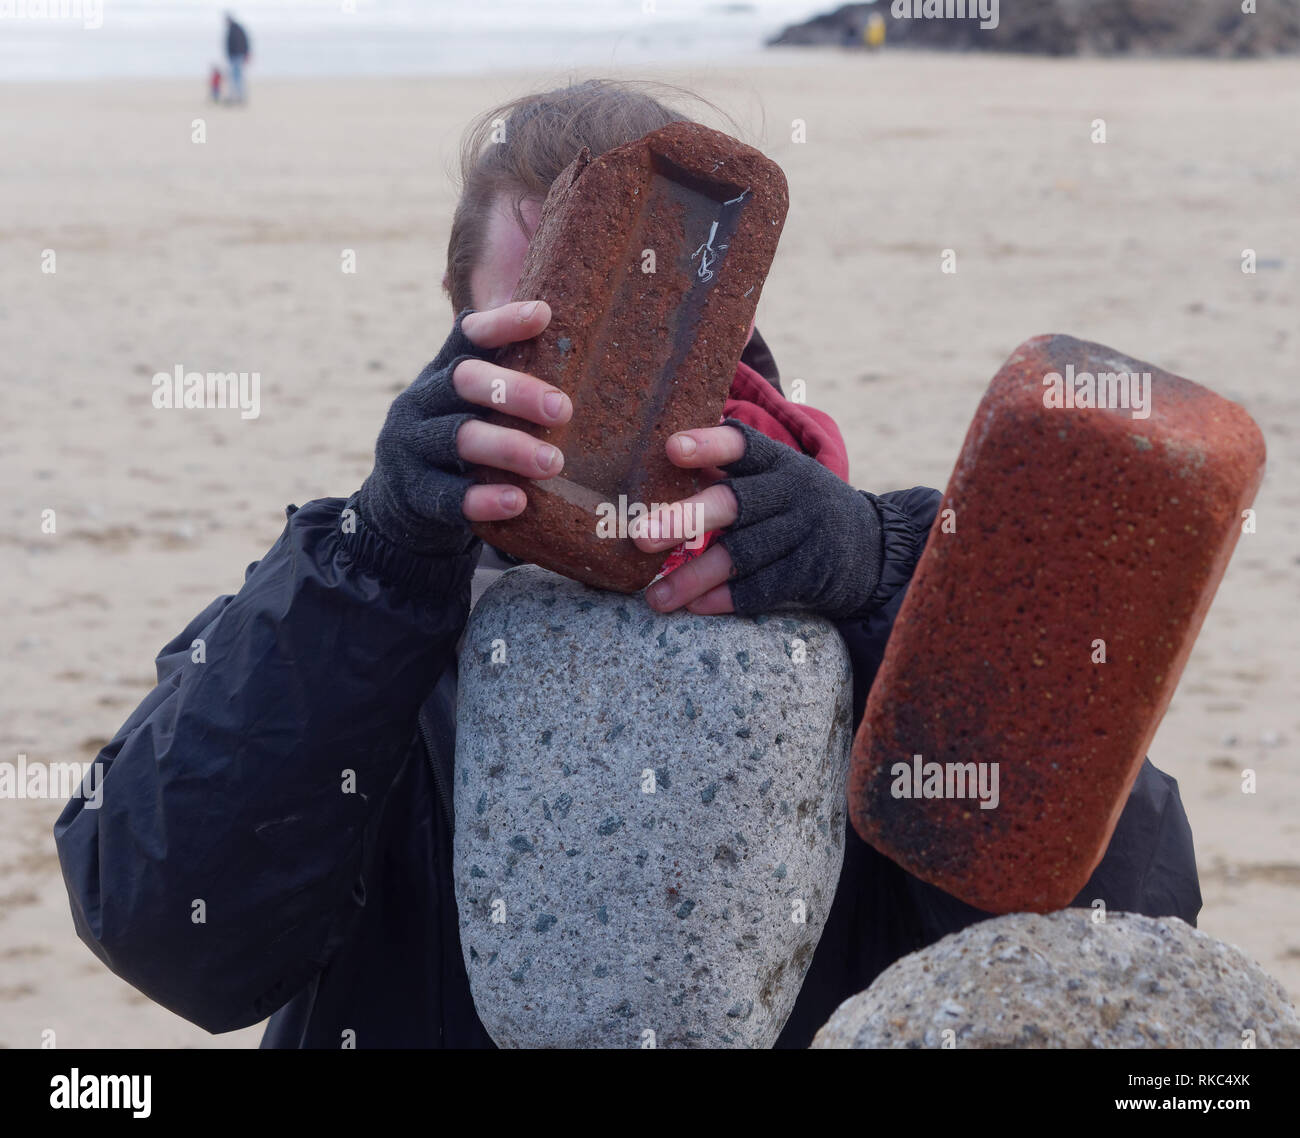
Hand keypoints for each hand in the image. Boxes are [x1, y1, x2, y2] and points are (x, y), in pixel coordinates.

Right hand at [356, 300, 571, 555]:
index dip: (502, 323)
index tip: (543, 314)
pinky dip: (483, 498)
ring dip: (510, 447)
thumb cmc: (458, 443)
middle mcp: (421, 402)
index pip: (468, 336)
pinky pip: (449, 496)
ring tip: (553, 463)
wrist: (400, 505)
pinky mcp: (414, 493)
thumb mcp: (472, 407)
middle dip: (516, 391)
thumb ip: (508, 385)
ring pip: (459, 437)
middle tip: (563, 408)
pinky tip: (517, 501)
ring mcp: (411, 447)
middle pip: (464, 381)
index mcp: (442, 373)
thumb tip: (586, 358)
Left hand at [631, 419, 884, 618]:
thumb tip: (658, 456)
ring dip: (694, 578)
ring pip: (742, 555)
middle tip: (641, 538)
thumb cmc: (797, 507)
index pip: (742, 445)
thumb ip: (727, 471)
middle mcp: (792, 491)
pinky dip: (727, 599)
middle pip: (735, 504)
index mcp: (777, 461)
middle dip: (685, 520)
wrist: (872, 548)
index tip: (672, 448)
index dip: (708, 445)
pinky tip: (695, 607)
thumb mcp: (776, 477)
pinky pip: (764, 588)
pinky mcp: (812, 571)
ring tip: (655, 597)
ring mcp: (805, 532)